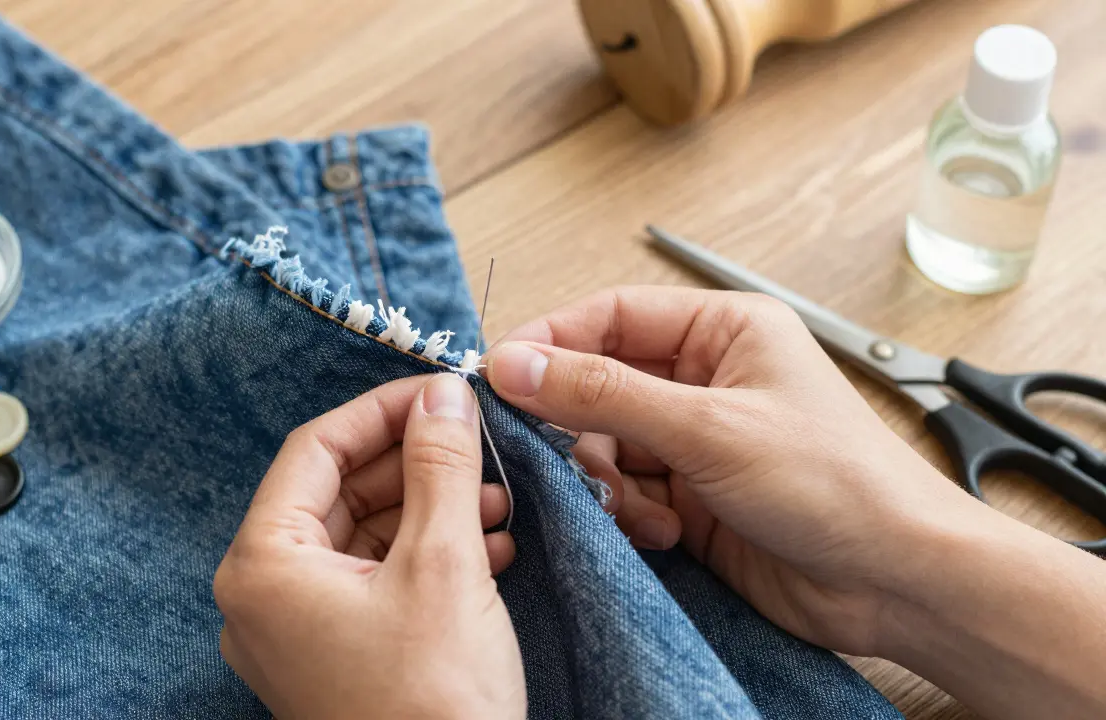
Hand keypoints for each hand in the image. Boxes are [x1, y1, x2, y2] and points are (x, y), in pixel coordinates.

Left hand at [214, 373, 524, 719]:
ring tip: (498, 502)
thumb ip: (441, 467)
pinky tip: (490, 548)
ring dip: (432, 511)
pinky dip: (429, 558)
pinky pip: (375, 583)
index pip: (314, 450)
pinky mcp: (334, 659)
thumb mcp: (444, 564)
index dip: (381, 411)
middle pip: (340, 493)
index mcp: (264, 566)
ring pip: (364, 538)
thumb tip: (443, 395)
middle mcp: (266, 597)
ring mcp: (297, 634)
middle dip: (416, 465)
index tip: (440, 393)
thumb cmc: (433, 704)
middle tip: (477, 444)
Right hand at [483, 286, 982, 655]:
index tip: (500, 375)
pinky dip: (628, 512)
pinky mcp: (692, 495)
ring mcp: (697, 439)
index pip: (609, 315)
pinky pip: (626, 490)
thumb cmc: (834, 482)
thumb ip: (604, 394)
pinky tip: (662, 531)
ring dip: (606, 478)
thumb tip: (516, 363)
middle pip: (598, 382)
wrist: (892, 579)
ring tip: (640, 507)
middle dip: (578, 424)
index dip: (550, 342)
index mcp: (722, 331)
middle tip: (557, 455)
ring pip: (605, 443)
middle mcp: (705, 378)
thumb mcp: (707, 428)